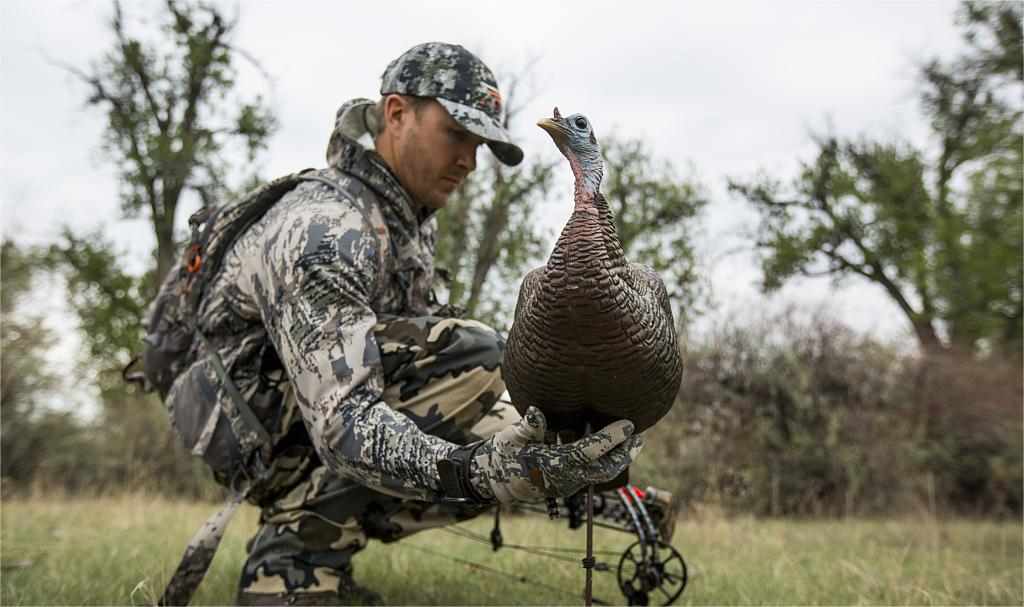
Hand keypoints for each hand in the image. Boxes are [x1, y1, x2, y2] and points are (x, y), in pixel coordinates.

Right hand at [468, 406, 643, 503]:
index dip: (609, 438)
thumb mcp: (512, 437)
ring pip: (601, 475)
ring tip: (634, 443)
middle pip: (603, 470)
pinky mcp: (568, 486)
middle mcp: (565, 478)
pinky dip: (606, 462)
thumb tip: (536, 412)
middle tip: (640, 438)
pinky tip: (614, 448)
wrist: (497, 480)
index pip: (589, 451)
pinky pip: (593, 475)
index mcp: (553, 464)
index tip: (627, 425)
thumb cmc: (505, 454)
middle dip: (624, 455)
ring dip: (618, 460)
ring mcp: (568, 485)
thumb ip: (528, 427)